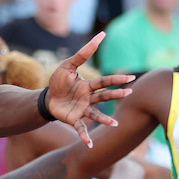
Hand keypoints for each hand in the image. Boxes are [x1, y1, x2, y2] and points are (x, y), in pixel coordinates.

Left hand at [42, 32, 133, 146]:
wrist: (47, 98)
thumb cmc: (59, 81)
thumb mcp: (69, 65)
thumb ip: (83, 52)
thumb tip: (101, 35)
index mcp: (88, 85)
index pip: (104, 81)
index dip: (116, 79)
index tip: (130, 77)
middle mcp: (88, 98)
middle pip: (104, 96)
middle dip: (115, 95)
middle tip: (129, 93)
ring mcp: (82, 110)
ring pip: (96, 114)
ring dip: (105, 119)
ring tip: (115, 124)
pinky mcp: (73, 119)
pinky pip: (80, 128)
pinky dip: (85, 135)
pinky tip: (89, 144)